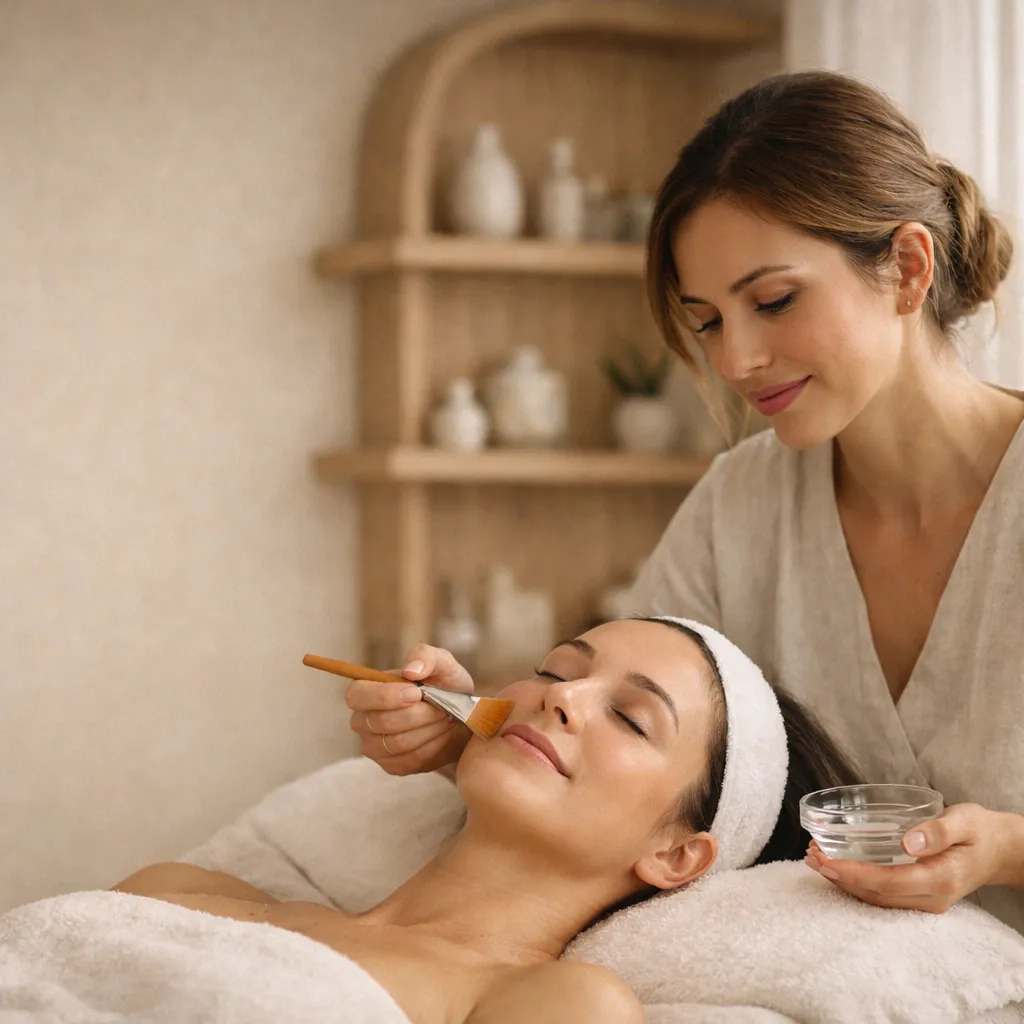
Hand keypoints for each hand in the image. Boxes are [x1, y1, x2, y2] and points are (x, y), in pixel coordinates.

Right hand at [346, 643, 473, 776]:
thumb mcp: (442, 663)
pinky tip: (441, 735)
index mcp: (365, 690)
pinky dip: (433, 747)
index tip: (417, 693)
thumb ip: (426, 657)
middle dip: (419, 714)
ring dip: (429, 729)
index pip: (357, 695)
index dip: (385, 696)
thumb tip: (411, 670)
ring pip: (399, 743)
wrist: (462, 716)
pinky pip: (410, 761)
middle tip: (442, 707)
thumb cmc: (445, 685)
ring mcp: (374, 747)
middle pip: (382, 722)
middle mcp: (362, 720)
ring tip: (445, 718)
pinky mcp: (391, 766)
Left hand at [805, 803, 1015, 911]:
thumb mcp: (965, 821)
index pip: (888, 882)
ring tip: (814, 860)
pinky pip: (883, 895)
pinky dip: (857, 883)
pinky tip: (838, 867)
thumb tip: (907, 842)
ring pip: (876, 898)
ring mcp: (926, 901)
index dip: (853, 873)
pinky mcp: (920, 896)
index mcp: (941, 879)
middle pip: (876, 894)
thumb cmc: (981, 830)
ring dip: (843, 882)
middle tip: (809, 856)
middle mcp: (931, 897)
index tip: (825, 859)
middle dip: (839, 877)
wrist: (1000, 850)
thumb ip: (938, 831)